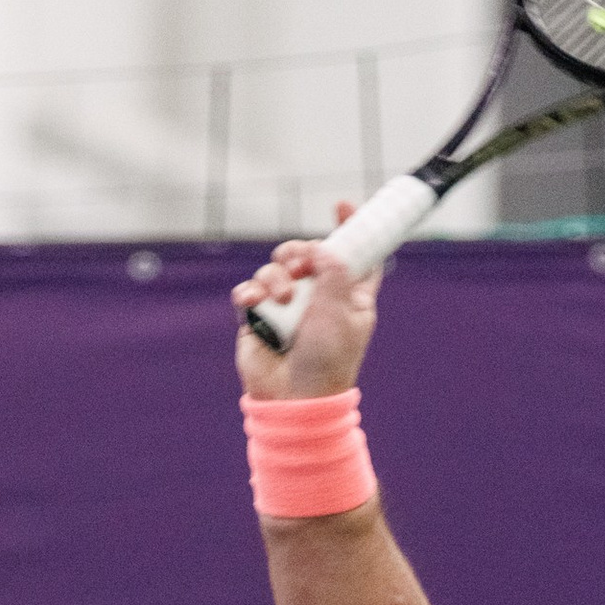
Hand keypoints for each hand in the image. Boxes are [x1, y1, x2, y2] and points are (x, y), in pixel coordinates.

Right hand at [233, 201, 381, 400]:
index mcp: (348, 297)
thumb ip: (335, 272)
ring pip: (275, 269)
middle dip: (300, 250)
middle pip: (308, 253)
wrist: (294, 398)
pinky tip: (255, 303)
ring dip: (276, 277)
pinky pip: (250, 290)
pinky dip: (251, 293)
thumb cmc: (327, 361)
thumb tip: (322, 247)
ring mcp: (287, 307)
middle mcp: (318, 298)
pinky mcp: (260, 318)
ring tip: (282, 300)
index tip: (342, 206)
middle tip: (299, 263)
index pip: (354, 256)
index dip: (350, 229)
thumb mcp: (341, 312)